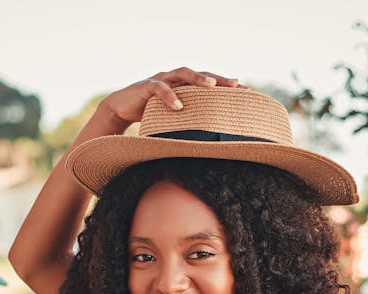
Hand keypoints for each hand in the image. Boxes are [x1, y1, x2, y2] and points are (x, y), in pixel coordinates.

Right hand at [99, 67, 243, 128]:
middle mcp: (175, 78)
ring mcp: (160, 79)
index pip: (209, 82)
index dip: (226, 86)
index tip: (247, 92)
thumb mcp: (173, 120)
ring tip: (210, 85)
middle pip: (200, 74)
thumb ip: (189, 123)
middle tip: (235, 84)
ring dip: (197, 78)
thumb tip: (211, 145)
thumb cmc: (150, 114)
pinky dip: (169, 96)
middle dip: (218, 78)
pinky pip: (159, 88)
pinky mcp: (145, 86)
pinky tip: (178, 106)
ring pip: (182, 73)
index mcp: (184, 86)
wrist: (120, 108)